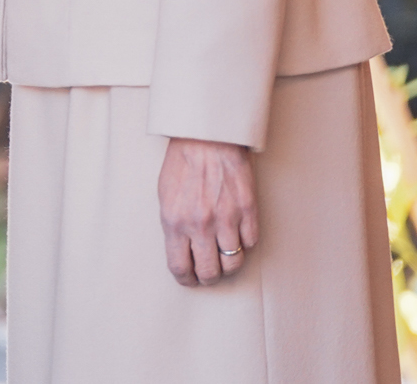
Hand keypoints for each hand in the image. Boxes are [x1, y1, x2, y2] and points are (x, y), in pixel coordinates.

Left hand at [158, 136, 258, 286]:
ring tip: (224, 257)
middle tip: (209, 272)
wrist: (206, 137)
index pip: (180, 267)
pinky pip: (251, 242)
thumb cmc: (182, 164)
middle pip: (210, 272)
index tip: (190, 279)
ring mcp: (226, 219)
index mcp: (174, 221)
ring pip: (233, 262)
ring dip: (229, 264)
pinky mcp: (248, 210)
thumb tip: (181, 251)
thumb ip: (173, 226)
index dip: (186, 279)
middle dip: (209, 277)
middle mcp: (200, 225)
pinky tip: (238, 234)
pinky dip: (245, 243)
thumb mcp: (165, 196)